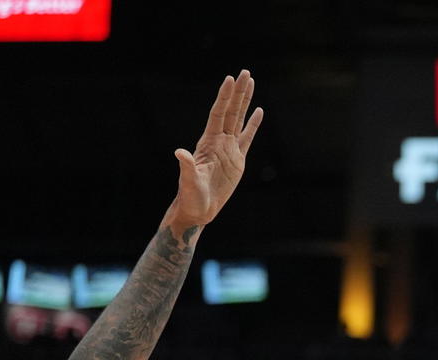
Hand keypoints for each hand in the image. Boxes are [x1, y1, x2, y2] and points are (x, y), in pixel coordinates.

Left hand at [172, 69, 263, 229]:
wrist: (198, 209)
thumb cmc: (191, 197)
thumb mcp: (189, 181)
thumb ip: (186, 166)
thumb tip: (179, 152)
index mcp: (209, 142)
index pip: (218, 114)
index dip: (224, 97)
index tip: (230, 79)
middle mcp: (219, 141)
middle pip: (230, 111)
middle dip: (238, 92)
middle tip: (245, 72)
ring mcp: (229, 149)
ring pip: (239, 119)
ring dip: (245, 101)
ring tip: (251, 82)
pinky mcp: (238, 160)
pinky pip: (247, 137)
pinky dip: (253, 124)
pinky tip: (258, 111)